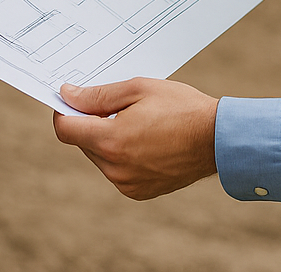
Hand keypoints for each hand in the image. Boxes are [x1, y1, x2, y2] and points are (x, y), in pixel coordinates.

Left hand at [52, 78, 218, 199]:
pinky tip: (145, 140)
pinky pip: (116, 171)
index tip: (72, 99)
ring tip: (137, 122)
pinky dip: (122, 155)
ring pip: (99, 157)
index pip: (66, 130)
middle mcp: (115, 168)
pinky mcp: (139, 191)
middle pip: (83, 142)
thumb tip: (68, 95)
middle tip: (117, 105)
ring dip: (107, 139)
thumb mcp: (138, 88)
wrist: (216, 138)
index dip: (64, 111)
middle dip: (91, 122)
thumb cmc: (181, 107)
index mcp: (111, 141)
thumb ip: (99, 95)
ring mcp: (127, 184)